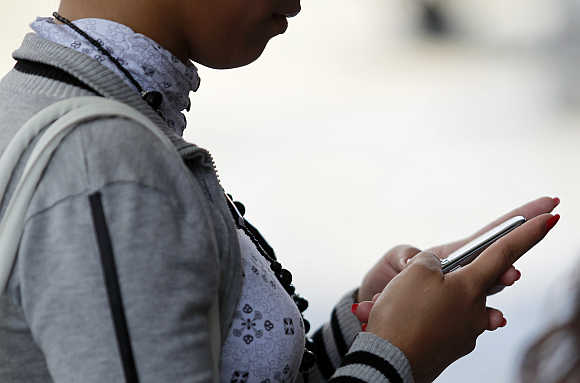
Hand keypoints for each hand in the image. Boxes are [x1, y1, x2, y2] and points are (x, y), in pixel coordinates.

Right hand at [361, 213, 559, 382]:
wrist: (387, 362)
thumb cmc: (402, 315)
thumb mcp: (414, 272)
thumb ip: (431, 260)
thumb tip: (439, 268)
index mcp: (471, 285)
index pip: (504, 251)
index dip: (527, 231)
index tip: (552, 216)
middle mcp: (475, 310)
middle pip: (479, 280)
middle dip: (468, 275)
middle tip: (468, 272)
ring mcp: (465, 332)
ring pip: (454, 304)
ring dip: (429, 299)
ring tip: (400, 300)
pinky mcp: (450, 348)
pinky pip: (440, 323)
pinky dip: (421, 317)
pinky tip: (394, 315)